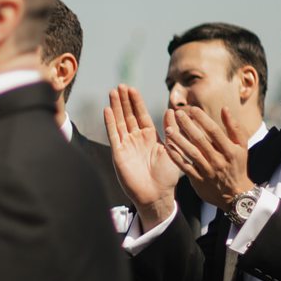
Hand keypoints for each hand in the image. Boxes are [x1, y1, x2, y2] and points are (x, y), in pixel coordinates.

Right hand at [103, 87, 180, 227]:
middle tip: (120, 85)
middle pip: (128, 115)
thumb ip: (171, 130)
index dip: (136, 102)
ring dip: (115, 107)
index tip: (132, 89)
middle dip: (124, 101)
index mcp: (150, 137)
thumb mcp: (173, 149)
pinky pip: (113, 135)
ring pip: (119, 122)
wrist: (157, 194)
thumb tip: (172, 111)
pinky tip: (107, 110)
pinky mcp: (118, 154)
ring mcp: (126, 145)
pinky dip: (110, 123)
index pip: (141, 115)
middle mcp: (136, 139)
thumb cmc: (167, 176)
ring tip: (112, 92)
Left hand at [163, 104, 253, 209]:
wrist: (236, 194)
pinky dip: (176, 157)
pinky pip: (185, 167)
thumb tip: (224, 108)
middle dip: (188, 126)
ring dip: (179, 141)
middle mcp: (218, 160)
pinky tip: (167, 147)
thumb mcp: (242, 146)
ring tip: (168, 129)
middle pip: (200, 140)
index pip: (214, 131)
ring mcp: (207, 171)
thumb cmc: (238, 165)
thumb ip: (233, 127)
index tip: (192, 109)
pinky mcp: (198, 180)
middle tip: (177, 114)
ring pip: (191, 153)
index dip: (203, 119)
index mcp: (230, 150)